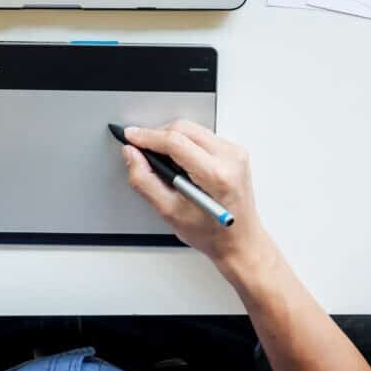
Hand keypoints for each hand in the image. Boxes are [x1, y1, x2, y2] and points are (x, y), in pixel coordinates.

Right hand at [123, 120, 275, 285]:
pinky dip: (185, 143)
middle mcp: (230, 158)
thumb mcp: (169, 212)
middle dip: (158, 136)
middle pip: (183, 129)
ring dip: (171, 139)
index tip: (130, 136)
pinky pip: (202, 136)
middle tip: (141, 151)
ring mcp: (235, 152)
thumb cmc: (212, 233)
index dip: (147, 136)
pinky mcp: (234, 151)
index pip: (175, 142)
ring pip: (192, 129)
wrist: (240, 242)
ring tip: (162, 162)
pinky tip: (180, 163)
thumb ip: (145, 180)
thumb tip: (131, 154)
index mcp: (216, 175)